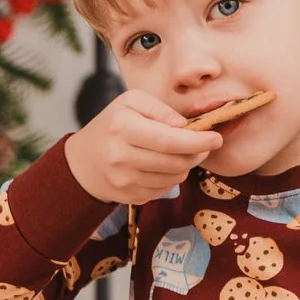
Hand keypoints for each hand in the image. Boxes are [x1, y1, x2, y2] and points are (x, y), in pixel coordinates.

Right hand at [63, 88, 223, 204]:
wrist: (83, 162)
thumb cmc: (112, 125)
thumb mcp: (131, 102)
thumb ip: (160, 109)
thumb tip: (184, 126)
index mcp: (122, 128)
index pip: (167, 140)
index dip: (196, 141)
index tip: (216, 138)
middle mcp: (121, 156)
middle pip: (175, 162)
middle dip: (196, 153)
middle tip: (203, 145)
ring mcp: (124, 180)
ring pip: (173, 178)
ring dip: (184, 166)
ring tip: (179, 153)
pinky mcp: (129, 197)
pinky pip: (164, 190)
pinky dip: (171, 177)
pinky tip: (163, 166)